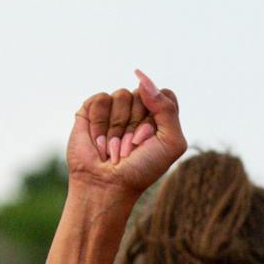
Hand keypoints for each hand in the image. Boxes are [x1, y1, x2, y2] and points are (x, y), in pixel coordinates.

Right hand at [66, 70, 186, 197]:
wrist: (107, 184)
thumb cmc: (142, 168)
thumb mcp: (170, 143)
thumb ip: (168, 109)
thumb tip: (142, 79)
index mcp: (160, 116)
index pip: (164, 94)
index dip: (156, 116)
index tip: (149, 139)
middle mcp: (138, 109)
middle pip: (142, 94)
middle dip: (136, 125)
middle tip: (131, 148)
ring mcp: (115, 108)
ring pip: (121, 95)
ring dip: (117, 128)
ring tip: (114, 148)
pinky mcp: (92, 109)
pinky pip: (101, 99)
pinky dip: (100, 124)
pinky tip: (99, 142)